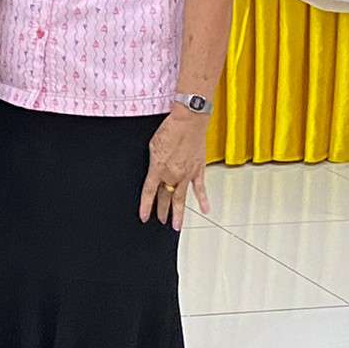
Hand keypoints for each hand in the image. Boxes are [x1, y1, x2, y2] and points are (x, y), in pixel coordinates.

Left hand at [139, 109, 209, 230]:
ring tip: (176, 226)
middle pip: (165, 198)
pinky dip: (203, 200)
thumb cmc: (170, 128)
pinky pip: (200, 188)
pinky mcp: (198, 170)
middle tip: (160, 221)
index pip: (149, 193)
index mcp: (158, 169)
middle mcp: (172, 175)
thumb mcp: (152, 145)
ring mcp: (186, 175)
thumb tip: (154, 172)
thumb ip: (153, 162)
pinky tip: (204, 210)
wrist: (189, 121)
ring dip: (178, 213)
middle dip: (162, 211)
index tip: (144, 217)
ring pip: (181, 198)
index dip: (146, 206)